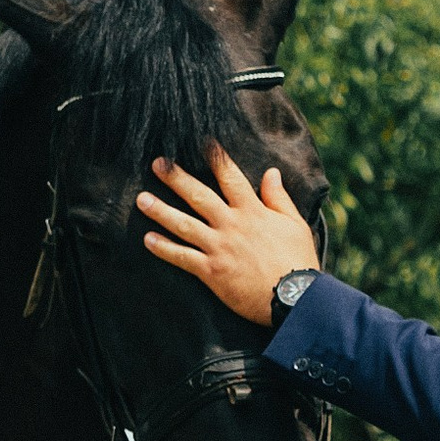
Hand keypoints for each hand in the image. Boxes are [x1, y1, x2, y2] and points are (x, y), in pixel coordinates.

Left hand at [135, 147, 319, 324]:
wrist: (296, 297)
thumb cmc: (298, 261)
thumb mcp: (295, 224)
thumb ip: (279, 198)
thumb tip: (271, 172)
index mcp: (253, 211)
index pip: (231, 178)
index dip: (217, 159)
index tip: (203, 143)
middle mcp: (232, 224)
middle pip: (199, 196)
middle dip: (176, 178)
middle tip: (157, 164)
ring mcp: (220, 247)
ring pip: (184, 224)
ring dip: (161, 211)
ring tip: (141, 199)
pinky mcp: (212, 271)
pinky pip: (182, 257)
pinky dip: (164, 249)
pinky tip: (147, 239)